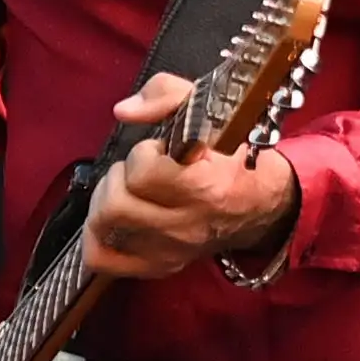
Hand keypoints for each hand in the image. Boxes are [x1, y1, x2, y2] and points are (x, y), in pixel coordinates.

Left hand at [85, 73, 297, 279]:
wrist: (264, 203)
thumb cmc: (235, 155)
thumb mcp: (212, 110)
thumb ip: (167, 95)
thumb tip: (124, 110)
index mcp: (204, 187)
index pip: (144, 174)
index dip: (143, 154)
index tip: (160, 150)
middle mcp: (185, 226)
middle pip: (115, 206)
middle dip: (117, 178)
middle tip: (137, 170)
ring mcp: (170, 250)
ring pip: (103, 230)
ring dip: (105, 202)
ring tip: (126, 191)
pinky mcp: (159, 265)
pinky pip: (103, 260)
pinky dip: (95, 239)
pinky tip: (111, 222)